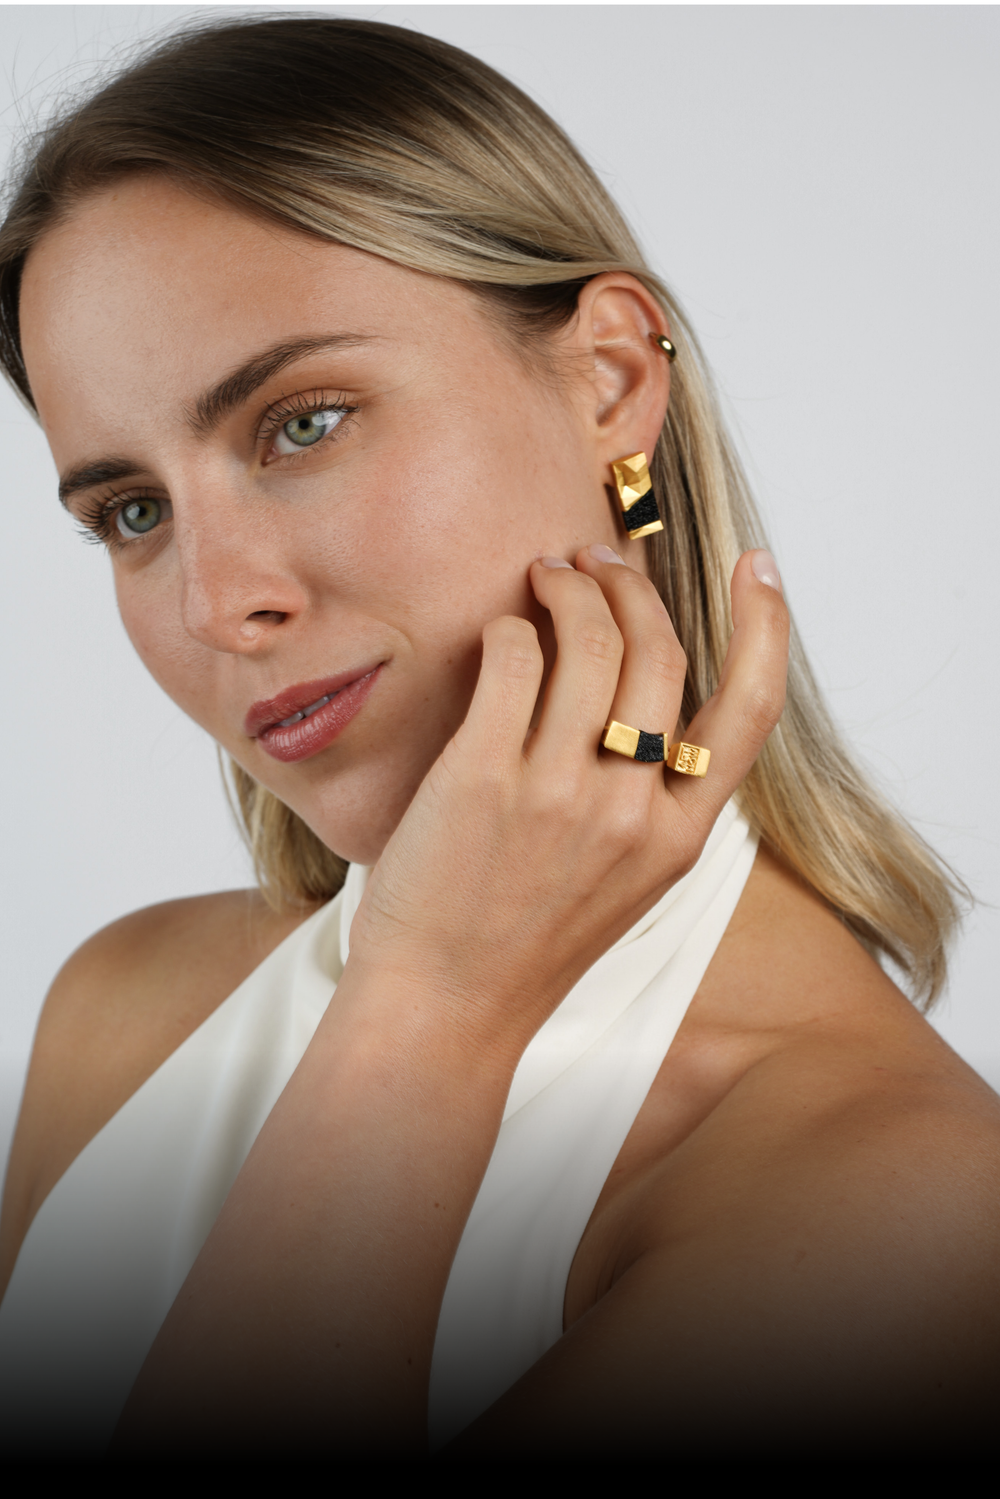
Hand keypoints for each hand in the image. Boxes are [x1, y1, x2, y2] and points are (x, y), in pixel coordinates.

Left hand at [114, 541, 787, 1450]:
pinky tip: (500, 633)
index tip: (761, 569)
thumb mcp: (625, 882)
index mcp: (678, 838)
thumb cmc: (527, 942)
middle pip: (659, 653)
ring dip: (569, 588)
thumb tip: (645, 695)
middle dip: (632, 585)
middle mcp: (629, 810)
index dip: (766, 627)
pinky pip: (512, 659)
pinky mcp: (482, 776)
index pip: (749, 712)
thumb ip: (650, 801)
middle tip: (597, 563)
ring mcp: (557, 792)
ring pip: (588, 641)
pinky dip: (509, 628)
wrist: (446, 1009)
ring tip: (544, 577)